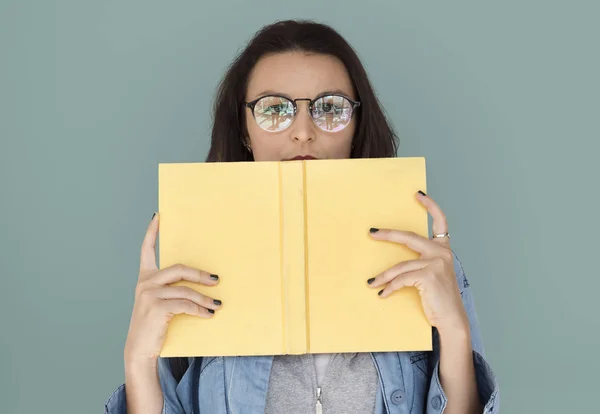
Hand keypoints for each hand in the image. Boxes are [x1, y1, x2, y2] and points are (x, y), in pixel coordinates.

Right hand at [123, 213, 221, 364]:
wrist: (140, 349)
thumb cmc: (154, 325)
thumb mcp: (160, 303)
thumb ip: (172, 290)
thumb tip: (202, 282)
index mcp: (145, 278)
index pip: (146, 250)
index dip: (152, 232)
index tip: (158, 216)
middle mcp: (145, 283)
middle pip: (179, 269)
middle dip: (200, 274)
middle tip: (216, 280)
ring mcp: (149, 295)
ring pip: (185, 291)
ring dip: (204, 298)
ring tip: (217, 304)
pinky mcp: (156, 308)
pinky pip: (185, 305)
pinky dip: (199, 310)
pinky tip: (208, 314)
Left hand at [367, 191, 468, 333]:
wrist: (452, 319)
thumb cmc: (439, 298)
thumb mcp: (433, 275)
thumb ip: (422, 262)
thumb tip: (396, 262)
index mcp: (444, 250)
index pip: (441, 222)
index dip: (431, 206)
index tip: (419, 194)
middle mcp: (442, 253)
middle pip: (409, 237)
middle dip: (388, 235)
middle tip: (372, 233)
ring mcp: (436, 263)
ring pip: (400, 266)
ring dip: (383, 276)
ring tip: (372, 282)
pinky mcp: (428, 275)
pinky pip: (401, 279)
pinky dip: (389, 287)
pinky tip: (383, 293)